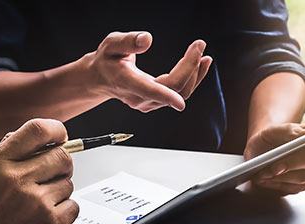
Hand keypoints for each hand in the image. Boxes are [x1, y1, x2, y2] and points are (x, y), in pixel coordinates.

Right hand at [0, 119, 78, 223]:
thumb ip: (8, 154)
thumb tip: (38, 140)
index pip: (37, 131)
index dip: (56, 131)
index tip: (60, 136)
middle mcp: (18, 180)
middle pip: (62, 157)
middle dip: (60, 165)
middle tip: (50, 175)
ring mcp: (37, 203)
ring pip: (68, 184)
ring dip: (58, 192)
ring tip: (37, 204)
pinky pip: (73, 207)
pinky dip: (63, 212)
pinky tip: (44, 217)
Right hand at [86, 31, 212, 112]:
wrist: (101, 79)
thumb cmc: (106, 60)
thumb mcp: (111, 44)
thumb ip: (128, 41)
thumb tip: (147, 39)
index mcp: (128, 82)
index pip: (149, 91)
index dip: (165, 96)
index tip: (179, 101)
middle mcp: (140, 97)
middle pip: (173, 89)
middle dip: (190, 67)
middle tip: (199, 45)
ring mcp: (149, 103)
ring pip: (180, 93)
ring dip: (195, 74)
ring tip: (203, 54)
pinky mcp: (157, 102)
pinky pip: (180, 93)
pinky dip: (192, 79)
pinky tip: (200, 64)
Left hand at [244, 123, 304, 194]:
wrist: (260, 151)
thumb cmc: (269, 138)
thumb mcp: (272, 130)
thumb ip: (287, 129)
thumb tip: (300, 134)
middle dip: (292, 164)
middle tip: (275, 167)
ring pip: (303, 178)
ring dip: (282, 176)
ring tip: (263, 173)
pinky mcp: (302, 185)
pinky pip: (293, 188)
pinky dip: (277, 184)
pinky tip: (265, 179)